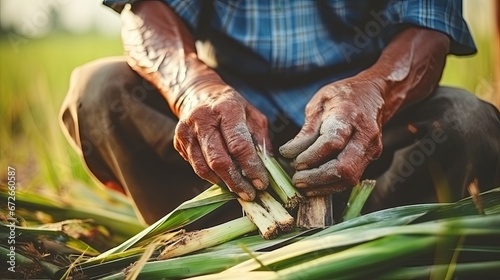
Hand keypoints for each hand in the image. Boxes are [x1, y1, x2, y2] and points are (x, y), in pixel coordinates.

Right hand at [174, 84, 270, 200]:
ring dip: (223, 183)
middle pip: (219, 160)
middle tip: (250, 194)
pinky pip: (196, 167)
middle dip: (236, 182)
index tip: (262, 183)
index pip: (239, 145)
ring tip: (239, 190)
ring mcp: (187, 131)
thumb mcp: (253, 115)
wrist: (199, 94)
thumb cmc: (232, 107)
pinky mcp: (178, 142)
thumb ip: (261, 139)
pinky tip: (224, 179)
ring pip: (204, 168)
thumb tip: (269, 167)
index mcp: (226, 109)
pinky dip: (212, 177)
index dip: (251, 167)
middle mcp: (203, 119)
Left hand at [279, 76, 384, 195]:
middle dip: (317, 178)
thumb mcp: (318, 104)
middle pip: (344, 167)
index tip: (294, 161)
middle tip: (296, 180)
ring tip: (302, 184)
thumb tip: (289, 153)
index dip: (311, 156)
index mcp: (348, 115)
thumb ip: (306, 130)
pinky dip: (331, 185)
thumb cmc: (341, 97)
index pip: (332, 142)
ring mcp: (371, 149)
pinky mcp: (370, 159)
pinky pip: (351, 179)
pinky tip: (315, 185)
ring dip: (323, 186)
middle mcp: (364, 135)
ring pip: (350, 178)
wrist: (374, 95)